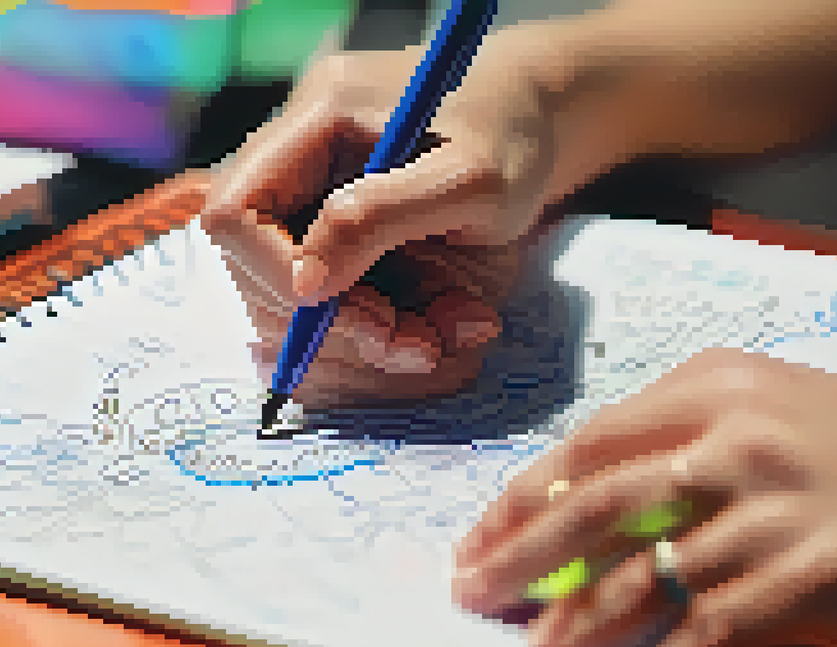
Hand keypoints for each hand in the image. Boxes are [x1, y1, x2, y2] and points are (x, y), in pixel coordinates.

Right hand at [201, 0, 836, 408]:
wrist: (605, 98)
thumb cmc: (549, 113)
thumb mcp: (481, 168)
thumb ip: (387, 216)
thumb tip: (308, 273)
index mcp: (315, 122)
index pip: (231, 215)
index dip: (279, 286)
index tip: (357, 335)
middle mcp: (310, 157)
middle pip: (265, 273)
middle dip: (341, 329)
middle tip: (428, 358)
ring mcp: (338, 197)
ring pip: (311, 302)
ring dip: (381, 342)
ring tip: (463, 340)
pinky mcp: (374, 235)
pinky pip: (355, 309)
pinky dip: (403, 338)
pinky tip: (464, 330)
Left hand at [453, 348, 836, 646]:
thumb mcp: (809, 418)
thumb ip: (710, 449)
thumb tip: (621, 510)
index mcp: (729, 385)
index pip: (591, 442)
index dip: (524, 494)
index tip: (483, 533)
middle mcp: (741, 436)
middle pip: (590, 500)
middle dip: (515, 551)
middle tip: (468, 592)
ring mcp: (775, 506)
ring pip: (636, 570)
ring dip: (576, 617)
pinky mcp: (814, 578)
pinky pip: (707, 628)